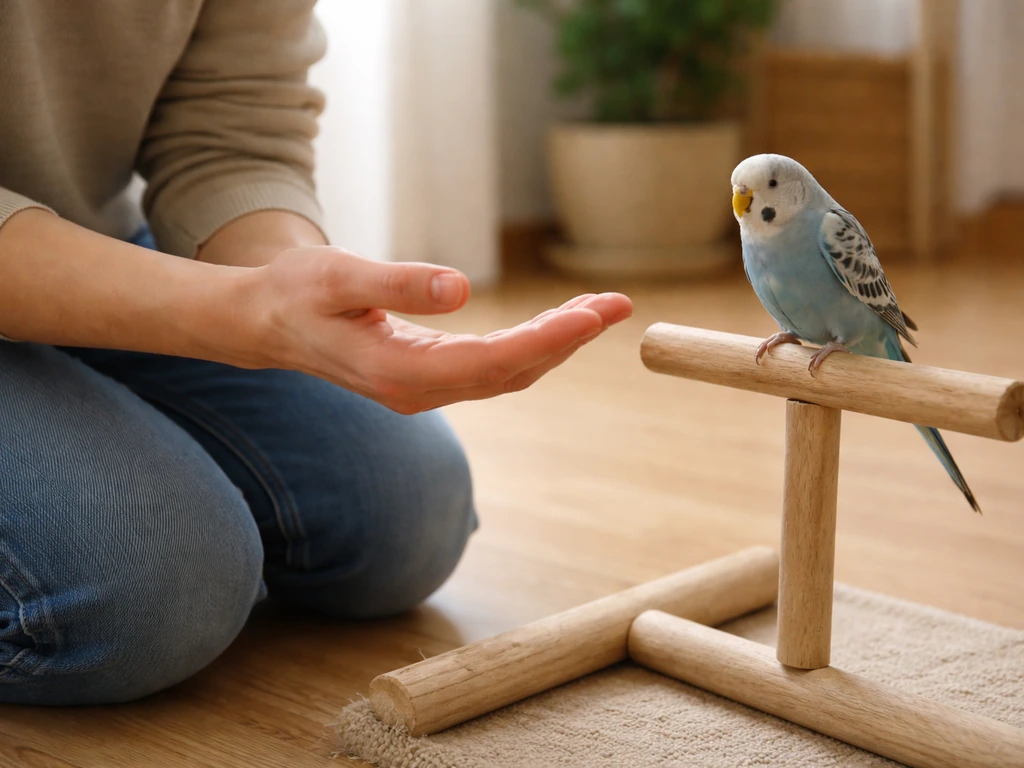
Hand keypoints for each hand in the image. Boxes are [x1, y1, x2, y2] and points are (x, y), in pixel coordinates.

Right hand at [246, 246, 631, 412]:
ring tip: (600, 307)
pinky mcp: (429, 377)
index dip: (547, 339)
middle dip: (568, 339)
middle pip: (512, 372)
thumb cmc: (297, 293)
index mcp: (400, 372)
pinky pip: (494, 366)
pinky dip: (532, 344)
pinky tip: (557, 324)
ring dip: (556, 342)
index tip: (594, 313)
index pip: (492, 362)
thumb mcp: (338, 277)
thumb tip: (461, 287)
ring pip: (508, 372)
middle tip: (618, 303)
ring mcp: (426, 389)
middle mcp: (419, 391)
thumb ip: (396, 284)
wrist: (266, 323)